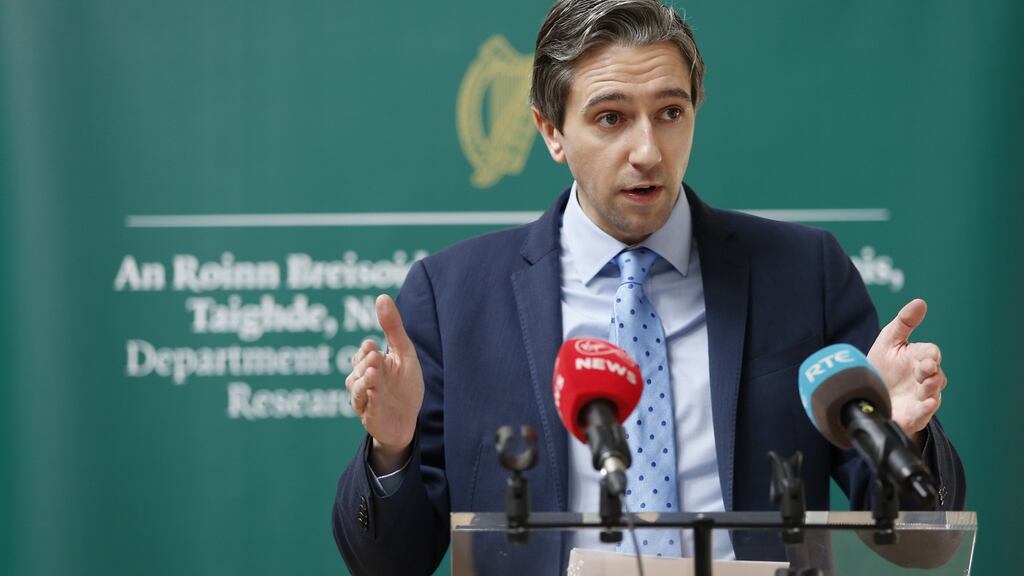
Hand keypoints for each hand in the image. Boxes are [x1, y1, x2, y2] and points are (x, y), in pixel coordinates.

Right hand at [345, 294, 423, 473]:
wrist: (408, 421)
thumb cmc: (405, 386)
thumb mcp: (404, 354)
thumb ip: (393, 328)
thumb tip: (381, 296)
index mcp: (371, 364)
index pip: (363, 353)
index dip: (366, 350)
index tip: (372, 344)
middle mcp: (364, 380)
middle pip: (358, 369)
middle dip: (365, 363)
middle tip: (375, 355)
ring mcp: (364, 399)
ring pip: (357, 388)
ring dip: (364, 380)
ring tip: (374, 373)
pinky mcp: (369, 416)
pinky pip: (366, 407)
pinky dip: (370, 400)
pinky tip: (376, 394)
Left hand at [867, 299, 946, 447]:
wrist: (865, 394)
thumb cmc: (883, 365)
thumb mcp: (890, 341)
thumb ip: (904, 322)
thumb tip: (920, 302)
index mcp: (919, 359)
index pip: (931, 354)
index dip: (930, 354)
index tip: (928, 355)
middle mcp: (923, 379)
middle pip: (935, 375)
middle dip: (931, 371)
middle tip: (925, 368)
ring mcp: (919, 399)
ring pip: (932, 395)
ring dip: (931, 390)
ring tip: (925, 388)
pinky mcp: (911, 416)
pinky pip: (922, 415)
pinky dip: (925, 411)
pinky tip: (925, 405)